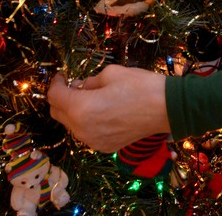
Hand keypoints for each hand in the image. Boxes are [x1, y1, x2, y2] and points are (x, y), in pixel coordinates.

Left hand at [47, 65, 169, 151]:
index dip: (56, 83)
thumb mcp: (110, 74)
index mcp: (81, 109)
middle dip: (62, 99)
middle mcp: (82, 130)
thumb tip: (80, 87)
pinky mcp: (105, 147)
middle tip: (74, 86)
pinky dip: (87, 123)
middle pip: (58, 114)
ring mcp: (93, 142)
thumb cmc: (139, 86)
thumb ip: (88, 82)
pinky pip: (87, 134)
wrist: (167, 108)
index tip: (62, 75)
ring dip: (74, 112)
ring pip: (72, 126)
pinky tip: (102, 112)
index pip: (54, 97)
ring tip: (91, 98)